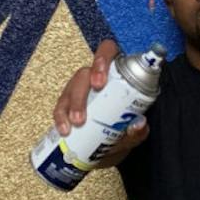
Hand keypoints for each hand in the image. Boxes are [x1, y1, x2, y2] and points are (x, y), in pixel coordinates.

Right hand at [52, 40, 149, 161]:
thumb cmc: (122, 130)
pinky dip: (61, 117)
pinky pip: (60, 106)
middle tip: (84, 113)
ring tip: (75, 124)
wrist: (109, 147)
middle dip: (81, 93)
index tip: (99, 82)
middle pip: (83, 74)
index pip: (108, 52)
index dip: (101, 60)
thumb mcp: (133, 132)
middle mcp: (94, 77)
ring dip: (71, 106)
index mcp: (116, 73)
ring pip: (70, 89)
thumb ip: (138, 131)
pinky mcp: (67, 104)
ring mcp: (79, 90)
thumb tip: (138, 124)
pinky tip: (64, 129)